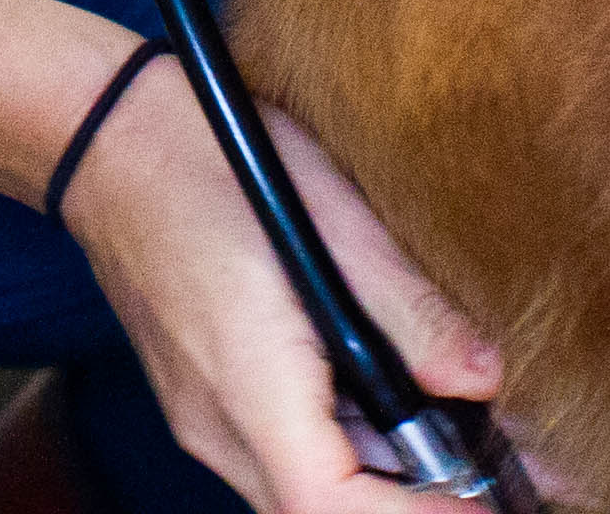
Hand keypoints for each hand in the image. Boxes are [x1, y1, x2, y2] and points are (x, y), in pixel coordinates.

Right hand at [58, 59, 512, 508]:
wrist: (103, 134)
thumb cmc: (211, 153)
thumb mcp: (328, 215)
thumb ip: (409, 310)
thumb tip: (484, 379)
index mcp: (246, 382)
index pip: (327, 506)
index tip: (493, 504)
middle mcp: (217, 424)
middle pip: (323, 513)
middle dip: (415, 506)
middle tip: (506, 478)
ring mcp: (205, 418)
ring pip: (306, 491)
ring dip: (388, 483)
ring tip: (473, 445)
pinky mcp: (208, 400)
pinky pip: (286, 456)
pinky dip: (352, 452)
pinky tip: (401, 410)